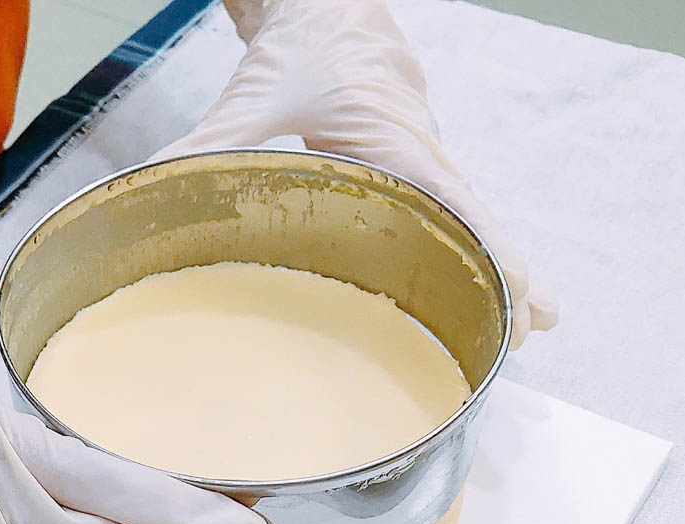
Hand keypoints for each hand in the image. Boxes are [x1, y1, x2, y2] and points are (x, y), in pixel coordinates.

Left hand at [162, 0, 556, 345]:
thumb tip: (151, 184)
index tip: (517, 291)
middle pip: (474, 221)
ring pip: (466, 221)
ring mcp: (422, 161)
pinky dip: (469, 250)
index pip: (452, 202)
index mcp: (393, 138)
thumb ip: (208, 142)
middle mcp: (421, 154)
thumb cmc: (305, 40)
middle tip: (534, 330)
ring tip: (521, 330)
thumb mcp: (254, 94)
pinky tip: (473, 291)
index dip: (486, 249)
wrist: (331, 1)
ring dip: (496, 269)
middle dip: (507, 276)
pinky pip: (447, 214)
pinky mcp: (411, 168)